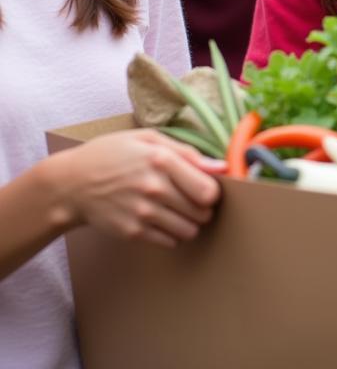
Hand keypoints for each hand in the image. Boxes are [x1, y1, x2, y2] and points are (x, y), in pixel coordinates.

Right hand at [53, 130, 222, 247]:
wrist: (71, 185)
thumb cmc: (112, 155)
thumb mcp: (147, 139)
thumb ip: (187, 152)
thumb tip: (219, 167)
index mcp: (161, 160)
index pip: (207, 190)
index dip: (214, 191)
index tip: (207, 188)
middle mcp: (154, 189)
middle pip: (202, 212)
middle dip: (205, 208)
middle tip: (194, 201)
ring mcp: (142, 213)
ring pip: (189, 230)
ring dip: (191, 223)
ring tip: (179, 211)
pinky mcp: (132, 233)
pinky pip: (169, 242)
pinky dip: (173, 234)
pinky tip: (163, 221)